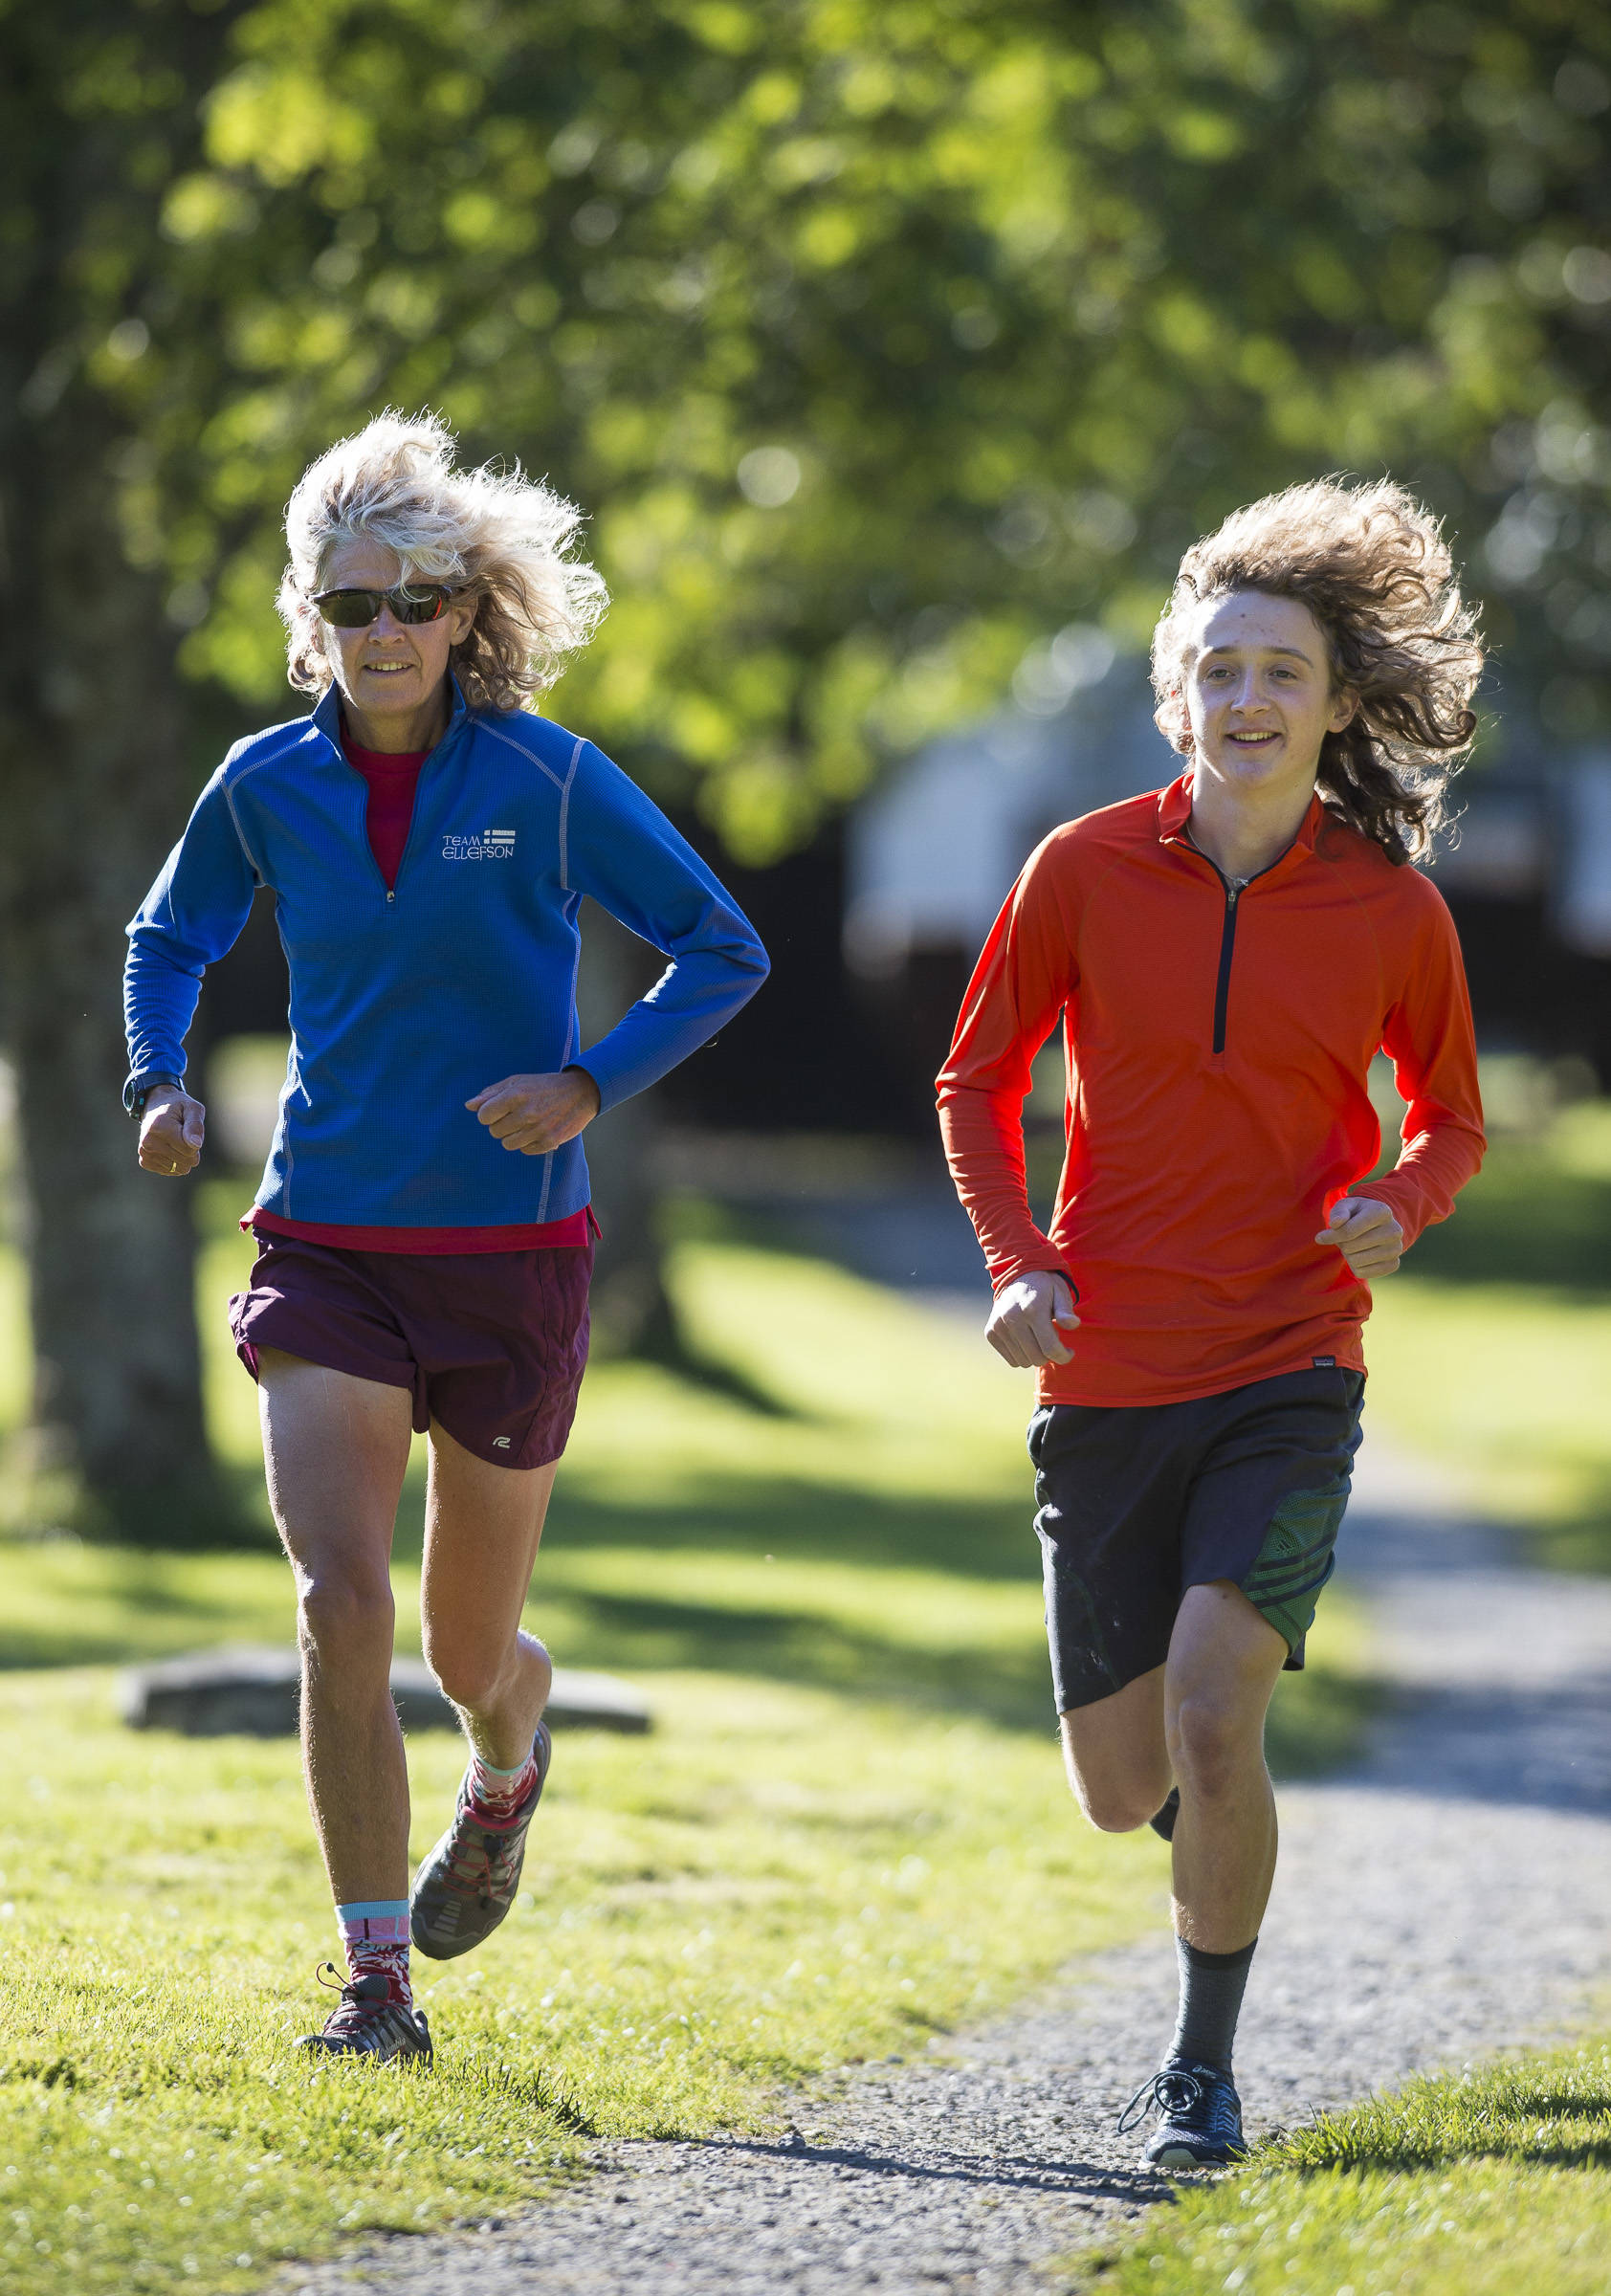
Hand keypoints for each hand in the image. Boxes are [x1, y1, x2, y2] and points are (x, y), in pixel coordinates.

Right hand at [138, 1087, 204, 1177]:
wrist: (156, 1107)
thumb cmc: (179, 1107)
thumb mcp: (193, 1109)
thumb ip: (195, 1125)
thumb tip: (196, 1144)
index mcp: (160, 1126)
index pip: (189, 1150)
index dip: (196, 1142)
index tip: (189, 1129)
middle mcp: (148, 1141)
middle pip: (185, 1162)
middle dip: (190, 1151)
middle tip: (182, 1135)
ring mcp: (144, 1152)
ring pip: (178, 1169)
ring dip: (182, 1156)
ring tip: (174, 1140)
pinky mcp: (144, 1160)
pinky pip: (169, 1171)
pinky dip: (174, 1162)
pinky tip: (169, 1148)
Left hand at [467, 1066, 601, 1155]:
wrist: (581, 1092)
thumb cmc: (543, 1086)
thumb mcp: (517, 1082)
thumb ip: (491, 1093)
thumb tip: (469, 1106)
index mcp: (515, 1095)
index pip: (483, 1116)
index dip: (487, 1114)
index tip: (497, 1110)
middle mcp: (527, 1113)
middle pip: (494, 1131)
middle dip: (500, 1124)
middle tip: (515, 1116)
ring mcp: (539, 1129)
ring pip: (508, 1144)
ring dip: (513, 1135)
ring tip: (525, 1124)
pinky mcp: (550, 1142)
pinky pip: (525, 1150)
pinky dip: (528, 1143)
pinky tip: (537, 1131)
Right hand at [985, 1270, 1079, 1367]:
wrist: (1017, 1274)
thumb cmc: (1045, 1288)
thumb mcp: (1060, 1294)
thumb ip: (1066, 1311)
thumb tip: (1073, 1324)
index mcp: (1033, 1309)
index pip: (1050, 1347)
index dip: (1064, 1356)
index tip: (1069, 1352)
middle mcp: (1012, 1318)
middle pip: (1037, 1358)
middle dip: (1049, 1355)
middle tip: (1052, 1339)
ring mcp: (999, 1326)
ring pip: (1023, 1362)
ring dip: (1035, 1355)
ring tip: (1038, 1337)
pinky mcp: (991, 1332)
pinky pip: (1011, 1360)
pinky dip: (1022, 1355)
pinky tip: (1026, 1340)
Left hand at [1316, 1194, 1403, 1279]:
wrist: (1379, 1223)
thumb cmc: (1358, 1213)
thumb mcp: (1346, 1205)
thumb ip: (1338, 1212)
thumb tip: (1334, 1224)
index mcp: (1382, 1212)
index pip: (1348, 1231)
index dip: (1330, 1236)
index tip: (1320, 1237)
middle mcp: (1394, 1231)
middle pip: (1351, 1247)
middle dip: (1342, 1243)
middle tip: (1346, 1238)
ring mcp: (1396, 1249)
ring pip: (1356, 1262)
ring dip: (1348, 1255)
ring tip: (1354, 1245)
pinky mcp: (1394, 1264)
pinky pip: (1363, 1273)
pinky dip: (1356, 1266)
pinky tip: (1361, 1255)